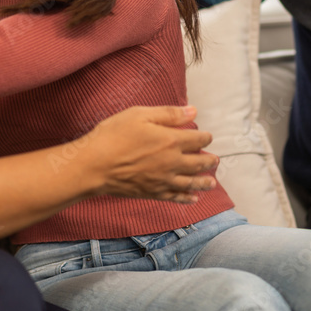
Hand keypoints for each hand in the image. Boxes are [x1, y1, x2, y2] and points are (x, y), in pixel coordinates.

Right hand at [78, 105, 217, 203]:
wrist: (94, 165)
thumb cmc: (114, 135)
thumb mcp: (140, 115)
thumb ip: (168, 114)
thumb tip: (193, 111)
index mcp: (171, 141)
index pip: (197, 140)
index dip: (205, 138)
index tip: (208, 137)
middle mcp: (172, 163)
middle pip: (198, 163)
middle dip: (209, 161)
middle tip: (215, 161)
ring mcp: (163, 180)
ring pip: (191, 183)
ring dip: (203, 182)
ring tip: (212, 182)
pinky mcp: (153, 193)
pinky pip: (175, 197)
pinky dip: (186, 198)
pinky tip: (193, 199)